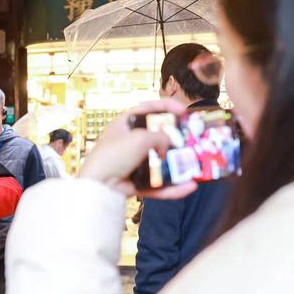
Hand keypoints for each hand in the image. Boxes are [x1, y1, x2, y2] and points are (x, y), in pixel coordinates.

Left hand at [79, 99, 197, 199]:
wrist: (99, 184)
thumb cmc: (114, 154)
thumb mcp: (140, 138)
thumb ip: (159, 137)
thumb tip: (168, 146)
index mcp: (125, 124)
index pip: (148, 108)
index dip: (167, 106)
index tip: (184, 111)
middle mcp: (129, 142)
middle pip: (157, 137)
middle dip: (176, 139)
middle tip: (192, 139)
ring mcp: (133, 163)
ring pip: (160, 162)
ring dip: (178, 165)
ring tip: (194, 165)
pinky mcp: (136, 183)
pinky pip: (158, 185)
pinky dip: (173, 187)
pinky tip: (189, 187)